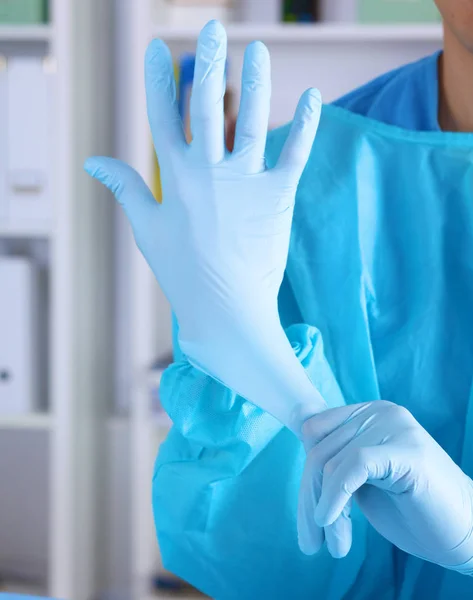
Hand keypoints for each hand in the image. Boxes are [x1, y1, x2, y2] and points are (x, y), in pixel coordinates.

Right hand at [84, 21, 325, 434]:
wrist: (226, 309)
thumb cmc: (181, 272)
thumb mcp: (147, 229)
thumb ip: (125, 188)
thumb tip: (93, 160)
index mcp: (174, 177)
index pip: (161, 116)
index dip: (159, 80)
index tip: (158, 50)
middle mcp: (209, 170)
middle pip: (208, 105)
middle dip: (208, 61)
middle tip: (213, 28)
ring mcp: (246, 181)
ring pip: (252, 118)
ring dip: (257, 80)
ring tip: (259, 50)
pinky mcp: (278, 195)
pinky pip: (295, 151)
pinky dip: (307, 123)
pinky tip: (314, 95)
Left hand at [298, 401, 472, 573]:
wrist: (465, 533)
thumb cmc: (412, 509)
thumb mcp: (362, 479)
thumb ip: (335, 460)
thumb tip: (301, 441)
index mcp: (369, 413)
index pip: (314, 430)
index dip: (308, 473)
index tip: (310, 511)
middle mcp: (381, 412)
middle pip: (318, 448)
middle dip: (310, 495)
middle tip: (313, 540)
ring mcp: (395, 427)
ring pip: (330, 461)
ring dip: (322, 507)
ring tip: (333, 542)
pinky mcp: (406, 449)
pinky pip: (352, 467)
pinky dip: (334, 498)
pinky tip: (331, 523)